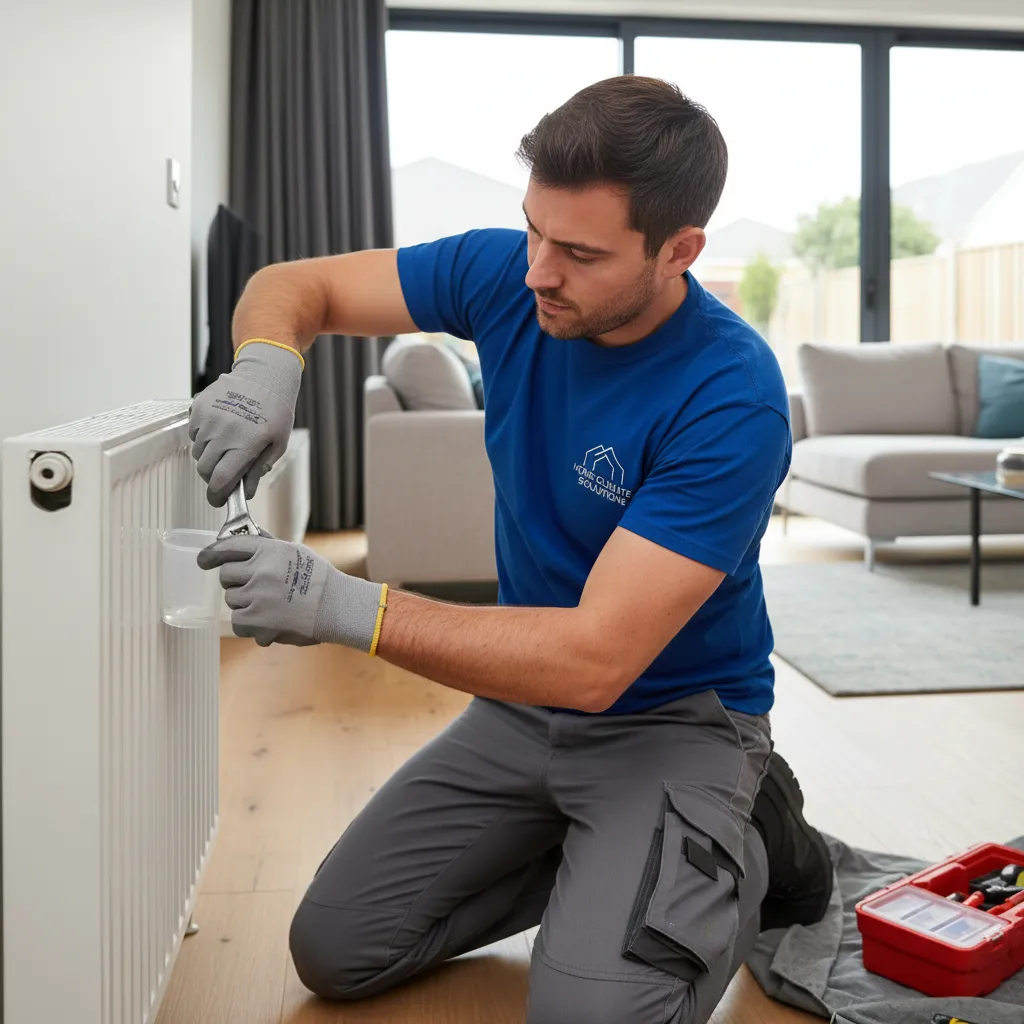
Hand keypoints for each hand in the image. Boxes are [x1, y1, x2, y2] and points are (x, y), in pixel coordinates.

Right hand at [189, 341, 302, 506]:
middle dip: (213, 476)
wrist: (264, 376)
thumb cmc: (275, 411)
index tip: (218, 500)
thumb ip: (259, 470)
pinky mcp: (198, 407)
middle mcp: (222, 433)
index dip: (217, 495)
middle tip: (225, 472)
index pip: (220, 480)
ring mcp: (208, 419)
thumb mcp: (277, 444)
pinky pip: (193, 433)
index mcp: (244, 444)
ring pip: (197, 452)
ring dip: (208, 456)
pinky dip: (202, 437)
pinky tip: (220, 429)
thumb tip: (245, 493)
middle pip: (204, 469)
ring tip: (227, 445)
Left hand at [198, 535, 385, 650]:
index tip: (204, 560)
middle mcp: (259, 572)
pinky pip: (238, 623)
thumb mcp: (295, 552)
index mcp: (268, 551)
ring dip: (246, 605)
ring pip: (232, 601)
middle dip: (236, 582)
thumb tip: (247, 539)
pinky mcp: (256, 622)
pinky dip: (251, 625)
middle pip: (225, 576)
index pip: (229, 547)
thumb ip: (268, 547)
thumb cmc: (319, 579)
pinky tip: (270, 621)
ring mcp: (256, 598)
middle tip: (255, 588)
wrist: (337, 607)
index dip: (212, 554)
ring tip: (271, 606)